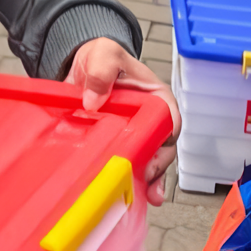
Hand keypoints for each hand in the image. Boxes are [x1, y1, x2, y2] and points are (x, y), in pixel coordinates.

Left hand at [67, 38, 180, 204]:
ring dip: (150, 180)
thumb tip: (94, 101)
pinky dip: (132, 180)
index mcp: (155, 96)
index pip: (170, 118)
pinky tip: (131, 195)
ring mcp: (136, 133)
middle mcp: (151, 118)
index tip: (154, 154)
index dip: (166, 138)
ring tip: (147, 197)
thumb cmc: (102, 57)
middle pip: (163, 145)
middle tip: (147, 181)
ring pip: (150, 159)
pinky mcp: (119, 143)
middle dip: (159, 166)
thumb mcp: (104, 54)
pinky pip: (130, 163)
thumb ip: (103, 70)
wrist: (80, 67)